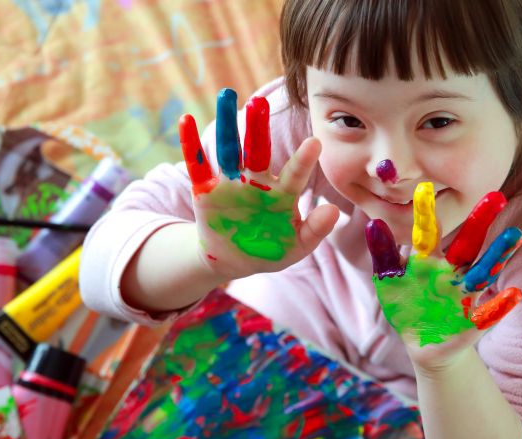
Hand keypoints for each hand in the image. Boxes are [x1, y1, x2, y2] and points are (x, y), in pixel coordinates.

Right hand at [179, 88, 338, 279]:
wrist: (235, 260)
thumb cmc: (271, 250)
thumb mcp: (296, 246)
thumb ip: (315, 230)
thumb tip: (335, 211)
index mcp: (282, 193)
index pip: (295, 174)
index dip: (304, 160)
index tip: (315, 143)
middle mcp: (257, 181)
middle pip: (258, 150)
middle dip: (258, 127)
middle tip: (260, 103)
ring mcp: (231, 184)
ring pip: (229, 149)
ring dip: (226, 124)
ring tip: (226, 96)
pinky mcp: (206, 190)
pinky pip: (198, 165)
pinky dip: (191, 144)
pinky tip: (186, 120)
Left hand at [365, 183, 521, 369]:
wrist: (424, 344)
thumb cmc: (406, 306)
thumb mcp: (389, 281)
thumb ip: (383, 254)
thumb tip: (373, 223)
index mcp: (429, 260)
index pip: (429, 232)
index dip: (426, 212)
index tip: (424, 186)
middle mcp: (452, 271)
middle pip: (468, 242)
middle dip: (481, 221)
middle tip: (496, 195)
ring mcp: (465, 294)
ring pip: (484, 271)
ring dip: (499, 254)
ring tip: (514, 234)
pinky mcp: (474, 320)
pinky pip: (489, 311)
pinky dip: (501, 304)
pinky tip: (514, 294)